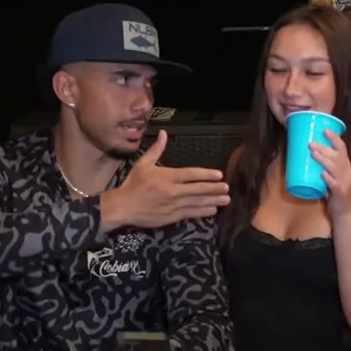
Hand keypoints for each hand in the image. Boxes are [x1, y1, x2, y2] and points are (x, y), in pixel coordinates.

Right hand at [108, 131, 230, 228]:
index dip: (206, 175)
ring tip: (225, 200)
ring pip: (197, 202)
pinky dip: (202, 212)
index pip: (191, 174)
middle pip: (198, 189)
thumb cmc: (133, 184)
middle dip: (214, 189)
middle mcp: (173, 190)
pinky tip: (212, 210)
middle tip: (227, 188)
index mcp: (167, 176)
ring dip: (213, 201)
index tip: (219, 175)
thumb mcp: (143, 164)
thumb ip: (156, 149)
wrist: (123, 207)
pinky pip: (190, 214)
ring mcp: (173, 205)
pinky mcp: (172, 217)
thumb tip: (164, 133)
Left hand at [310, 129, 350, 219]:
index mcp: (345, 166)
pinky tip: (322, 174)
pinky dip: (328, 178)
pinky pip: (334, 183)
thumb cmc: (335, 194)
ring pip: (335, 167)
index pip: (342, 148)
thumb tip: (307, 157)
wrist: (344, 214)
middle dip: (324, 148)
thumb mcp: (331, 178)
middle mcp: (347, 171)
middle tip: (310, 143)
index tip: (324, 130)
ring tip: (312, 153)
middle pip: (337, 155)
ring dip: (323, 159)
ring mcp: (345, 181)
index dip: (334, 138)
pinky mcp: (341, 192)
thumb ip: (323, 169)